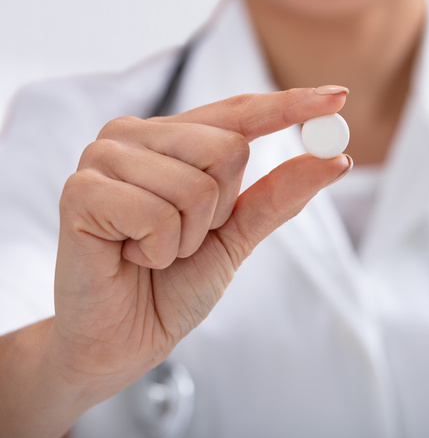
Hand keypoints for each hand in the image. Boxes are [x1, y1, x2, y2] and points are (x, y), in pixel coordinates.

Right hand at [51, 87, 350, 399]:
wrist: (121, 340)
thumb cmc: (173, 285)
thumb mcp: (237, 236)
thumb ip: (279, 195)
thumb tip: (335, 157)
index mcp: (172, 140)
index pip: (240, 112)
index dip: (290, 104)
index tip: (339, 96)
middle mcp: (136, 136)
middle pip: (228, 148)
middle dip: (220, 212)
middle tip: (183, 238)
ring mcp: (104, 158)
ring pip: (196, 185)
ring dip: (186, 238)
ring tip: (151, 250)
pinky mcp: (80, 191)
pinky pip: (157, 215)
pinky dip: (157, 251)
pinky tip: (129, 257)